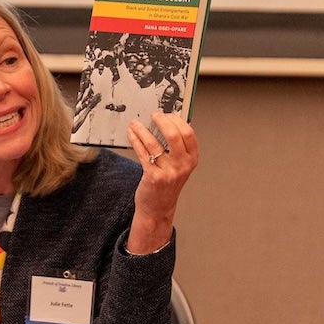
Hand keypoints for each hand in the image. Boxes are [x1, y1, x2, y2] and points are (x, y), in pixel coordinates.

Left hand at [125, 112, 198, 253]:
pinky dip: (135, 140)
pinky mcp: (153, 176)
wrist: (157, 209)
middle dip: (162, 121)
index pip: (188, 134)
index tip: (167, 114)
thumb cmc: (167, 185)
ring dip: (142, 130)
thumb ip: (176, 149)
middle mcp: (182, 166)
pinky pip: (142, 153)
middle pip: (174, 135)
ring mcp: (168, 172)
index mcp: (191, 160)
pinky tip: (131, 134)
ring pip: (154, 143)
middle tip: (153, 115)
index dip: (177, 121)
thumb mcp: (178, 166)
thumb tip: (164, 124)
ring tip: (135, 123)